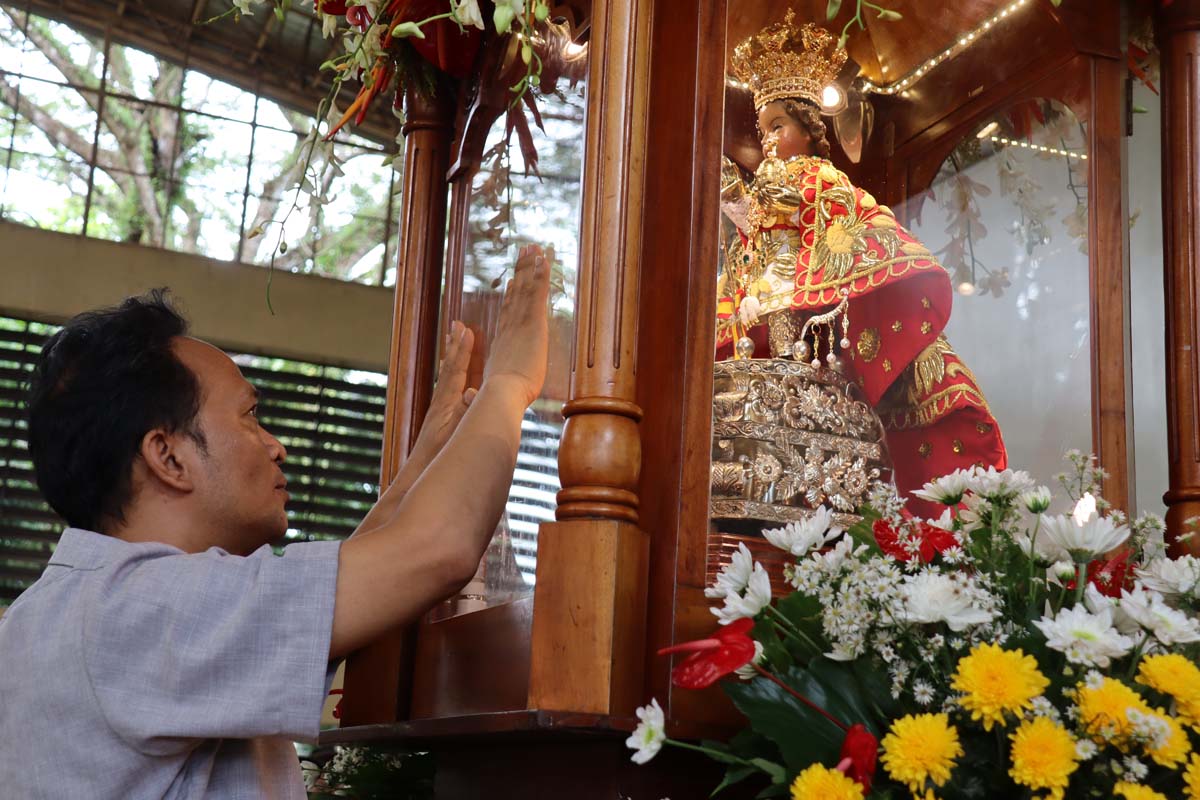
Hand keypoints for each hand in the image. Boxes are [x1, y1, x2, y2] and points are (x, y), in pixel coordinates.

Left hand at [406, 320, 476, 472]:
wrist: (416, 479)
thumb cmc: (438, 462)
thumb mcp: (455, 438)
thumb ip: (464, 415)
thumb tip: (471, 391)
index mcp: (446, 406)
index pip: (457, 372)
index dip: (463, 351)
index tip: (468, 329)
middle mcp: (440, 405)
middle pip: (449, 369)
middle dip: (455, 347)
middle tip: (457, 325)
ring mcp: (437, 413)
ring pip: (446, 378)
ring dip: (452, 358)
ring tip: (453, 342)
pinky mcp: (437, 422)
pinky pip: (446, 390)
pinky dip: (450, 377)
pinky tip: (450, 376)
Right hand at [482, 243, 550, 405]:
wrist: (500, 394)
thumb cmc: (495, 400)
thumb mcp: (490, 393)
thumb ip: (480, 392)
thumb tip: (466, 398)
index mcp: (502, 345)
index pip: (507, 317)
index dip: (511, 298)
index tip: (513, 283)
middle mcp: (509, 329)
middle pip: (516, 296)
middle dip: (521, 274)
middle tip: (524, 254)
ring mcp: (520, 324)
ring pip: (526, 290)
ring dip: (530, 267)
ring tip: (534, 247)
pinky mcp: (533, 323)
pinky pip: (537, 293)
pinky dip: (540, 275)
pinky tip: (543, 259)